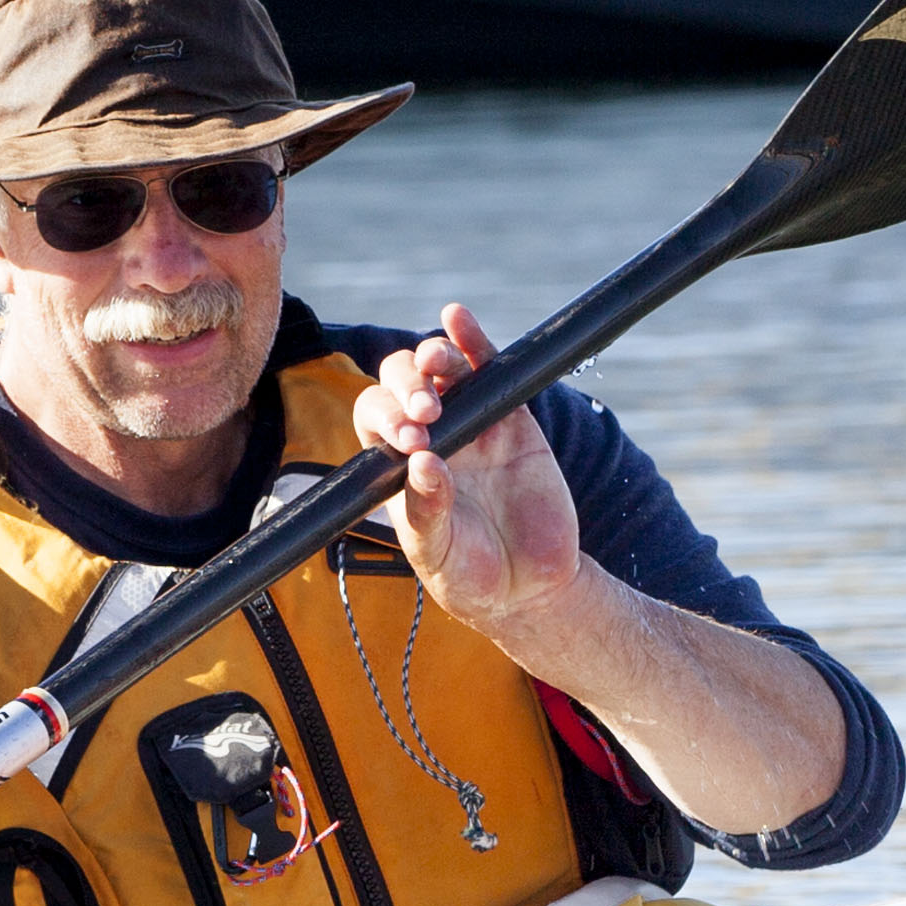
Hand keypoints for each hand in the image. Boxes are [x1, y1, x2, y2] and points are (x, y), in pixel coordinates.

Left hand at [346, 304, 584, 641]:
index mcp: (397, 463)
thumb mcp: (439, 554)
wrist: (529, 587)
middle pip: (402, 382)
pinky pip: (490, 369)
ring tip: (437, 366)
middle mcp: (429, 435)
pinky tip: (458, 319)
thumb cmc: (469, 575)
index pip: (376, 417)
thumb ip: (427, 511)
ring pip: (443, 369)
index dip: (387, 416)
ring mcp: (471, 422)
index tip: (411, 440)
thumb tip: (424, 464)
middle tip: (425, 413)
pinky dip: (474, 341)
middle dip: (406, 385)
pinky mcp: (513, 419)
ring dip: (435, 357)